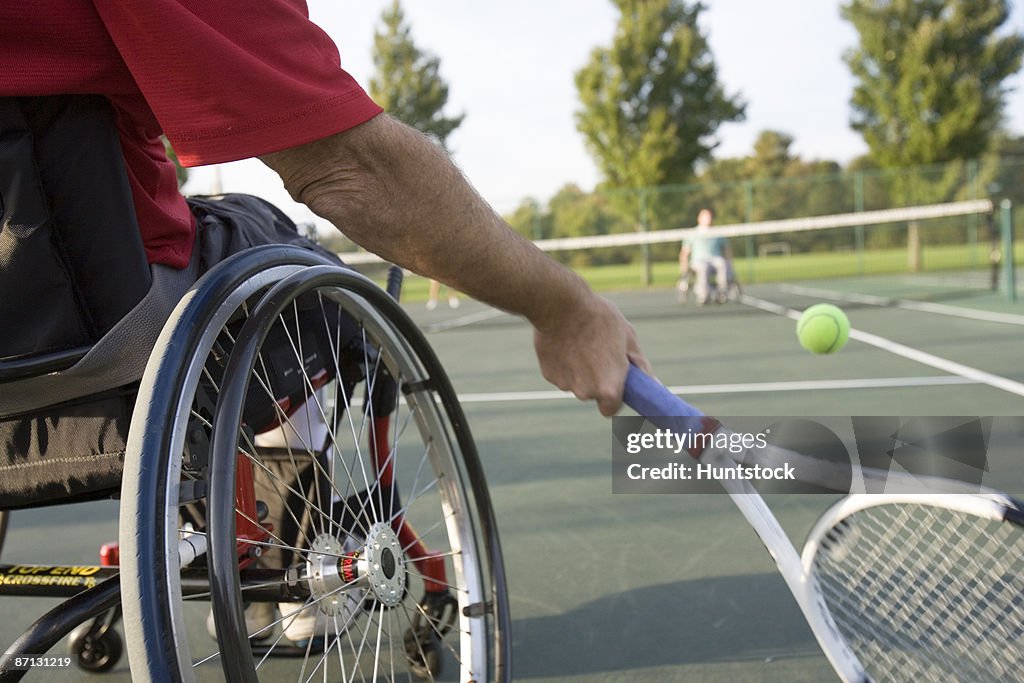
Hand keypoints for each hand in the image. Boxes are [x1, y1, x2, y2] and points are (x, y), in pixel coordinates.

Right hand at [533, 294, 651, 416]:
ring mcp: (565, 384)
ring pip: (576, 383)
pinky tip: (565, 343)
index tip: (614, 383)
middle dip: (596, 379)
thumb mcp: (628, 338)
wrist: (561, 305)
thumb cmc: (600, 319)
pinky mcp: (549, 374)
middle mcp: (586, 392)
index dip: (613, 397)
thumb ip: (641, 367)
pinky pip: (560, 374)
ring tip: (581, 343)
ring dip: (579, 371)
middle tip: (598, 354)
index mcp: (609, 388)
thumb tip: (655, 385)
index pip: (611, 409)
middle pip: (592, 394)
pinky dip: (564, 364)